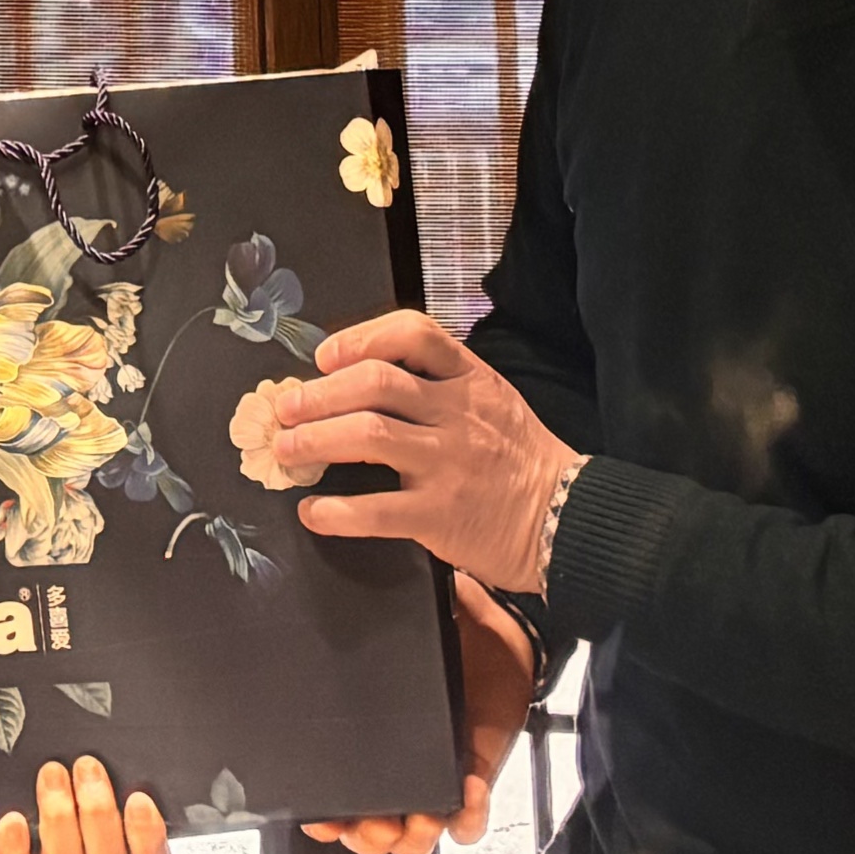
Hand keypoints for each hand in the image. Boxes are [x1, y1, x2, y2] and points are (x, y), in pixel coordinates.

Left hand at [0, 756, 169, 853]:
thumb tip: (153, 736)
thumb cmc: (92, 783)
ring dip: (59, 817)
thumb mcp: (120, 776)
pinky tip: (13, 819)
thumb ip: (128, 773)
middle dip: (96, 810)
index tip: (139, 798)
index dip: (147, 835)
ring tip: (53, 772)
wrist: (47, 801)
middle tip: (87, 765)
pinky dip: (15, 848)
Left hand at [270, 311, 579, 593]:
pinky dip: (335, 510)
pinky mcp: (441, 516)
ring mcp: (449, 464)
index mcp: (472, 380)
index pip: (415, 334)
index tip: (325, 356)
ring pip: (369, 436)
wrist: (568, 519)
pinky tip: (313, 512)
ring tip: (286, 450)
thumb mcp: (494, 402)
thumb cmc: (522, 460)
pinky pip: (376, 510)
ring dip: (315, 439)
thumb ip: (441, 386)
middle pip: (376, 383)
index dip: (361, 338)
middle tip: (286, 407)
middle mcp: (458, 415)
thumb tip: (362, 381)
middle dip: (319, 393)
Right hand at [302, 570, 539, 853]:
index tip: (317, 816)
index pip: (337, 782)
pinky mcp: (478, 772)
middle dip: (364, 833)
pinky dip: (466, 818)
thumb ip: (374, 606)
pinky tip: (465, 801)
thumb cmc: (450, 617)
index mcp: (375, 725)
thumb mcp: (406, 616)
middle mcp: (402, 755)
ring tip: (413, 821)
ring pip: (414, 831)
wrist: (507, 621)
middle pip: (370, 822)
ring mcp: (439, 768)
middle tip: (367, 824)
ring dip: (410, 836)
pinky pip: (468, 816)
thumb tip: (334, 550)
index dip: (323, 809)